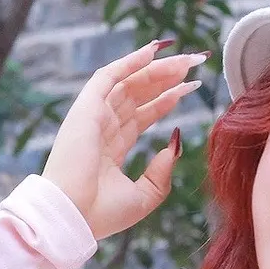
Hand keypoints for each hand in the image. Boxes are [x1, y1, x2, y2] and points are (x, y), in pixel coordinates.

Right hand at [41, 40, 205, 241]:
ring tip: (185, 59)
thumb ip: (162, 170)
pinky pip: (108, 76)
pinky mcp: (86, 109)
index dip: (167, 98)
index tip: (192, 86)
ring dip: (157, 68)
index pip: (143, 115)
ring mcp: (93, 117)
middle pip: (139, 94)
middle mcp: (102, 128)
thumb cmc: (103, 213)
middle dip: (168, 78)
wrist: (74, 217)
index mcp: (111, 149)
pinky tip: (153, 51)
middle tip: (196, 62)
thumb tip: (176, 140)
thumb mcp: (145, 196)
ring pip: (129, 82)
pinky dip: (129, 62)